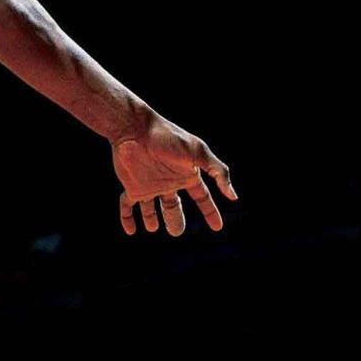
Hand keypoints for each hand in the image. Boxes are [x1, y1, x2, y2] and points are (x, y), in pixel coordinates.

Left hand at [111, 113, 236, 236]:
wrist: (135, 128)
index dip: (210, 212)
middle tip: (176, 232)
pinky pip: (127, 205)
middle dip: (175, 219)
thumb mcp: (198, 152)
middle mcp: (168, 181)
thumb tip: (233, 195)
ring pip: (151, 207)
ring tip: (153, 229)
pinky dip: (127, 218)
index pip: (202, 197)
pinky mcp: (132, 185)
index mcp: (186, 175)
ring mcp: (149, 184)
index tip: (217, 227)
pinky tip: (130, 230)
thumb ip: (218, 172)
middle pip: (173, 206)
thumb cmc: (167, 137)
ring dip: (151, 218)